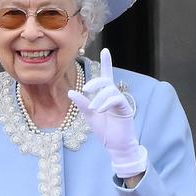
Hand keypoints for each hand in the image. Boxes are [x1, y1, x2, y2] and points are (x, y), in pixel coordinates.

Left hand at [68, 48, 146, 178]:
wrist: (116, 146)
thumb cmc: (104, 130)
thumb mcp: (89, 115)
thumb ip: (82, 103)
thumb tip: (71, 91)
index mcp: (105, 96)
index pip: (106, 76)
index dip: (106, 63)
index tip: (105, 50)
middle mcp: (114, 96)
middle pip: (106, 81)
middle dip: (95, 82)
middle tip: (86, 89)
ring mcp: (121, 102)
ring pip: (110, 90)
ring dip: (99, 97)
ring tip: (94, 108)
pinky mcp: (125, 109)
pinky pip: (116, 100)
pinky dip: (106, 103)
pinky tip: (100, 109)